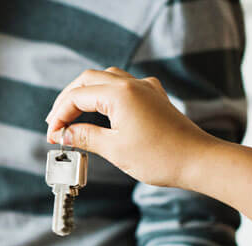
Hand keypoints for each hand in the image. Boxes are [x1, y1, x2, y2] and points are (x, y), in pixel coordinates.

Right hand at [45, 67, 215, 187]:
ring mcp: (145, 89)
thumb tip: (64, 134)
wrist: (199, 161)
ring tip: (72, 116)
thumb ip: (85, 137)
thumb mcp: (115, 149)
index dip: (60, 116)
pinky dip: (105, 95)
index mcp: (120, 93)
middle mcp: (132, 84)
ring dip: (85, 95)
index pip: (77, 96)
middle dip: (68, 101)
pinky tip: (101, 111)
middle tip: (55, 124)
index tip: (52, 137)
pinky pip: (123, 86)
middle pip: (87, 80)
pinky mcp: (154, 98)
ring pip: (105, 79)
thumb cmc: (160, 157)